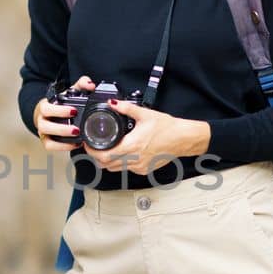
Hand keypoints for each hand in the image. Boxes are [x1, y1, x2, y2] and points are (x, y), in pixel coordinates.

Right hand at [34, 74, 95, 153]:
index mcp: (45, 106)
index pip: (46, 108)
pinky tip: (75, 144)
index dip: (59, 111)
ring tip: (77, 137)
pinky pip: (51, 146)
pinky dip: (62, 147)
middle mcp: (41, 120)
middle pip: (45, 126)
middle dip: (61, 128)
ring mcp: (43, 132)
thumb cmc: (60, 103)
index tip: (74, 111)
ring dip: (62, 139)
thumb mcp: (68, 92)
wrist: (48, 113)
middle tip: (77, 129)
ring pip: (47, 138)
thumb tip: (90, 85)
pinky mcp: (46, 141)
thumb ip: (80, 85)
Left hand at [85, 100, 212, 173]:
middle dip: (97, 157)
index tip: (88, 145)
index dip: (92, 152)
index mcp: (132, 146)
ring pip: (115, 169)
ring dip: (108, 162)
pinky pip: (127, 170)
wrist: (183, 139)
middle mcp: (134, 159)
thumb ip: (126, 108)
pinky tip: (124, 153)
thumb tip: (113, 103)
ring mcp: (139, 167)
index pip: (104, 156)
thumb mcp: (145, 114)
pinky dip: (121, 163)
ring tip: (107, 150)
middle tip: (95, 147)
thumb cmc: (168, 128)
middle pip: (105, 165)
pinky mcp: (145, 170)